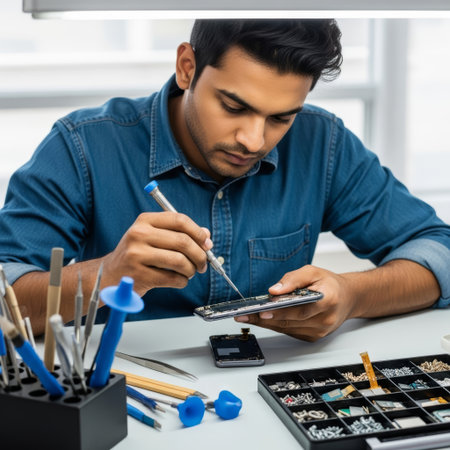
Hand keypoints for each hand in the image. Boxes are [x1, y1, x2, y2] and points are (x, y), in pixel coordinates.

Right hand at [102, 212, 211, 294]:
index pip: (179, 220)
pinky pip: (173, 278)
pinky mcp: (139, 275)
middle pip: (182, 241)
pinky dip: (182, 281)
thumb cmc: (138, 255)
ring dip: (191, 270)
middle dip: (200, 255)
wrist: (110, 275)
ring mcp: (137, 255)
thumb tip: (206, 235)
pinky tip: (178, 280)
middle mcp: (139, 234)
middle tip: (203, 264)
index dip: (198, 232)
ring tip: (189, 273)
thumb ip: (179, 234)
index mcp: (145, 220)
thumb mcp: (154, 237)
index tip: (207, 243)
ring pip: (180, 261)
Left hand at [235, 265, 355, 341]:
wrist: (348, 298)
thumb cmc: (330, 284)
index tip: (263, 311)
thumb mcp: (312, 271)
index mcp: (328, 300)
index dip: (281, 312)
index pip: (301, 308)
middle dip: (264, 318)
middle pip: (290, 321)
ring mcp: (319, 331)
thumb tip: (274, 290)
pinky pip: (290, 331)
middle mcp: (325, 319)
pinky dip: (275, 325)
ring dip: (266, 323)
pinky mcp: (313, 337)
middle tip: (244, 314)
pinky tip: (262, 320)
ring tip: (247, 316)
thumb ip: (293, 279)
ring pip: (287, 328)